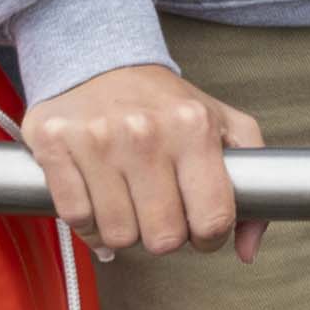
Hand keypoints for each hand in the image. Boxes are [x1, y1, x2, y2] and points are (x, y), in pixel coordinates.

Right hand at [22, 57, 262, 258]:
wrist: (98, 59)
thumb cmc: (164, 102)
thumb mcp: (223, 125)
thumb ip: (253, 182)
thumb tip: (246, 250)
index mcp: (193, 126)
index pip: (212, 219)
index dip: (209, 237)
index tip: (200, 228)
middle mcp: (145, 132)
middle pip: (163, 238)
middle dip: (165, 236)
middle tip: (160, 213)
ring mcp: (97, 139)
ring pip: (118, 234)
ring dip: (125, 230)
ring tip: (129, 202)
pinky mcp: (56, 145)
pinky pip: (76, 218)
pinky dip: (88, 222)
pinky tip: (98, 200)